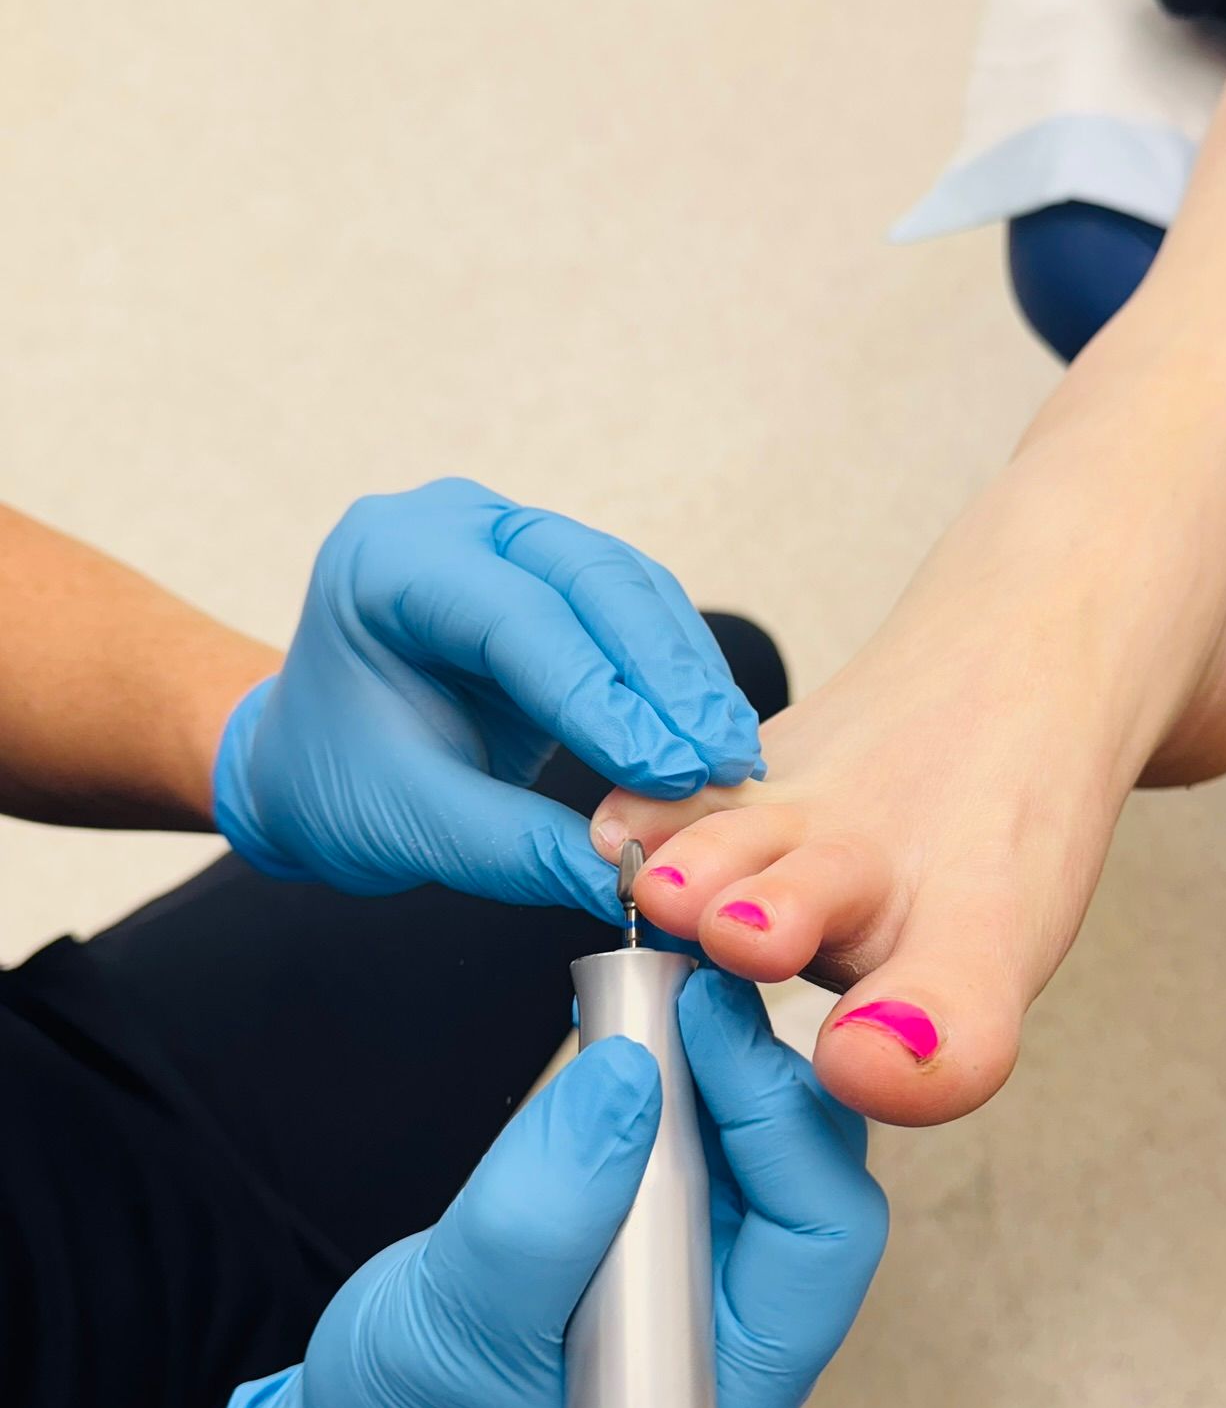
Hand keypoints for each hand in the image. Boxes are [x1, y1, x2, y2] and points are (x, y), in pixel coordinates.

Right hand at [200, 969, 886, 1407]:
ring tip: (665, 982)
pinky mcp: (681, 1216)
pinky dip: (683, 1062)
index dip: (776, 1116)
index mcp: (738, 1385)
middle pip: (817, 1169)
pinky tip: (644, 1012)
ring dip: (723, 1054)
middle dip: (755, 1069)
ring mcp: (722, 1265)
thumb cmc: (421, 1406)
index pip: (822, 1234)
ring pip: (772, 1134)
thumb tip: (630, 1079)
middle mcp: (753, 1324)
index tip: (707, 1019)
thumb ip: (546, 1211)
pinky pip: (714, 1124)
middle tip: (689, 981)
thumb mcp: (463, 1311)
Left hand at [213, 478, 763, 917]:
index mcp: (387, 563)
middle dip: (666, 676)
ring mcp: (511, 536)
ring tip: (734, 760)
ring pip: (628, 584)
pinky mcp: (556, 569)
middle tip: (722, 763)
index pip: (515, 618)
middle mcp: (454, 524)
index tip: (670, 773)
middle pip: (590, 576)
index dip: (602, 696)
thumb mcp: (414, 825)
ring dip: (687, 674)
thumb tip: (629, 883)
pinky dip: (680, 673)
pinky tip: (715, 734)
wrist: (309, 762)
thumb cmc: (336, 784)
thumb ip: (520, 849)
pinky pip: (637, 606)